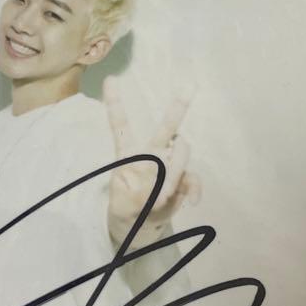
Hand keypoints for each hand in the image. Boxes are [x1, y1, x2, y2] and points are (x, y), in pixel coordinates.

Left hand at [103, 75, 202, 248]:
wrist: (142, 225)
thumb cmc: (127, 209)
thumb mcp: (121, 206)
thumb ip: (138, 197)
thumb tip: (162, 190)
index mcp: (128, 155)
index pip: (121, 125)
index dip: (116, 104)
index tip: (111, 80)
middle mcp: (151, 154)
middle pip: (165, 128)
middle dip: (177, 109)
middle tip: (188, 88)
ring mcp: (169, 165)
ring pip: (181, 155)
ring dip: (173, 175)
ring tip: (161, 198)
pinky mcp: (183, 179)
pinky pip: (193, 178)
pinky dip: (194, 190)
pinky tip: (192, 202)